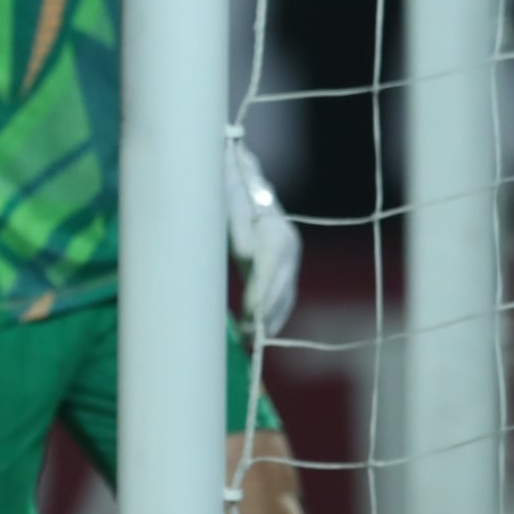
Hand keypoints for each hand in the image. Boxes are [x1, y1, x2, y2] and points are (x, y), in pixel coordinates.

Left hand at [226, 139, 301, 335]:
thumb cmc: (224, 187)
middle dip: (265, 315)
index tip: (248, 318)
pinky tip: (260, 330)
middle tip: (246, 340)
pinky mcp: (282, 262)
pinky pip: (282, 292)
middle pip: (281, 286)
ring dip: (270, 319)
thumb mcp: (226, 201)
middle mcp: (288, 243)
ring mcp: (289, 254)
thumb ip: (237, 224)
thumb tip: (246, 255)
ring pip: (285, 293)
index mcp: (274, 230)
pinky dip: (273, 312)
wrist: (236, 172)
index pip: (269, 271)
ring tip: (249, 342)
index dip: (260, 296)